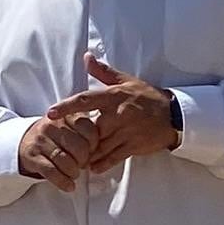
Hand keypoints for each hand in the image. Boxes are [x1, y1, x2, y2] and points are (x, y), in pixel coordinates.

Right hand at [15, 113, 97, 185]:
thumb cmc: (54, 137)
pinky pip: (51, 172)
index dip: (94, 145)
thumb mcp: (69, 126)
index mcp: (65, 115)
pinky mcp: (32, 156)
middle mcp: (51, 125)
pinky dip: (63, 182)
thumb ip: (86, 131)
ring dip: (74, 172)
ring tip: (74, 174)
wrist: (25, 142)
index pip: (89, 130)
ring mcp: (40, 140)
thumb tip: (103, 148)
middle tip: (82, 164)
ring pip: (65, 161)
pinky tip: (69, 185)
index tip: (91, 151)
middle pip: (78, 147)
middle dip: (84, 160)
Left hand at [34, 57, 180, 172]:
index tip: (50, 113)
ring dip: (87, 153)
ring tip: (76, 157)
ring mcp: (126, 132)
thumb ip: (104, 72)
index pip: (86, 100)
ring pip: (99, 146)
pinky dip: (101, 163)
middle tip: (65, 142)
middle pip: (90, 129)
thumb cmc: (147, 97)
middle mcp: (119, 114)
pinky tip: (93, 167)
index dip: (66, 106)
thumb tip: (87, 57)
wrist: (173, 116)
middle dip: (78, 138)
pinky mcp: (133, 146)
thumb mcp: (127, 81)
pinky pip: (113, 158)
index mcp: (114, 97)